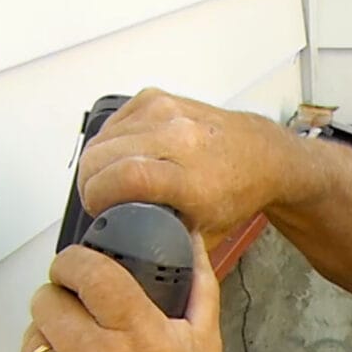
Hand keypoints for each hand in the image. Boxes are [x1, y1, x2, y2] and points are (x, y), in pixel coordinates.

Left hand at [21, 232, 247, 351]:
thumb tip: (189, 237)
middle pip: (48, 302)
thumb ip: (197, 282)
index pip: (89, 274)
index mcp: (142, 335)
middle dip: (56, 296)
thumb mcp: (206, 340)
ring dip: (45, 334)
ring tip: (67, 341)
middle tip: (70, 304)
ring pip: (32, 340)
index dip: (72, 262)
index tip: (72, 266)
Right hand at [77, 88, 305, 247]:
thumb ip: (166, 240)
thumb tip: (129, 253)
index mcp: (192, 178)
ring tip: (108, 181)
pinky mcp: (157, 98)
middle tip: (98, 200)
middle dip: (89, 183)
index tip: (98, 211)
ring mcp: (167, 113)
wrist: (262, 155)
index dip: (98, 196)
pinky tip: (119, 156)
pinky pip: (113, 121)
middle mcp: (180, 139)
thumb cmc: (237, 191)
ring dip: (95, 162)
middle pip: (103, 155)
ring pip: (102, 137)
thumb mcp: (204, 232)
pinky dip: (108, 140)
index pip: (126, 177)